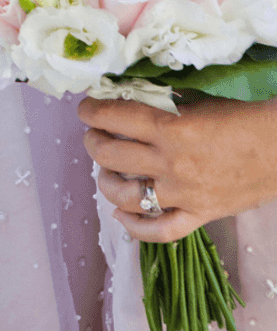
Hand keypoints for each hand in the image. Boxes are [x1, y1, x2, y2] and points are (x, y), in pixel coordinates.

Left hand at [80, 96, 276, 242]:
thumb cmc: (244, 119)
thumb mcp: (198, 102)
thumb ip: (161, 104)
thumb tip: (124, 100)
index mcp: (172, 128)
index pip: (114, 117)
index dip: (91, 112)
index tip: (85, 110)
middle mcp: (171, 163)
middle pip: (109, 155)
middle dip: (92, 141)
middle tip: (94, 136)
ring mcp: (184, 194)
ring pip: (123, 194)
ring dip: (105, 180)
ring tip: (106, 170)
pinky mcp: (199, 215)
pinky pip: (159, 231)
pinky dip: (134, 226)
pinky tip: (120, 214)